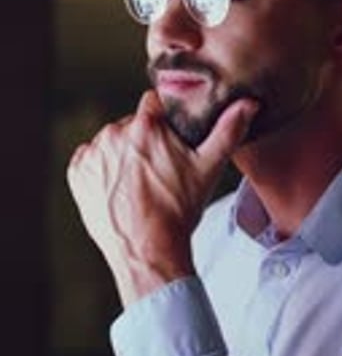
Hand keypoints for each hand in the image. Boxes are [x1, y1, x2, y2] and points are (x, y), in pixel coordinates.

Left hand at [67, 90, 257, 305]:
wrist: (146, 252)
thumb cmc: (179, 210)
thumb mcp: (209, 168)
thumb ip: (228, 131)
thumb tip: (249, 103)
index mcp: (145, 125)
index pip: (155, 104)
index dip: (166, 121)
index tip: (172, 142)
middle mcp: (114, 133)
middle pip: (133, 125)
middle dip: (145, 141)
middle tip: (159, 171)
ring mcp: (92, 155)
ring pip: (112, 143)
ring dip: (123, 155)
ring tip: (140, 185)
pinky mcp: (77, 175)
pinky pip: (90, 161)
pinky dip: (102, 171)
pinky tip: (120, 191)